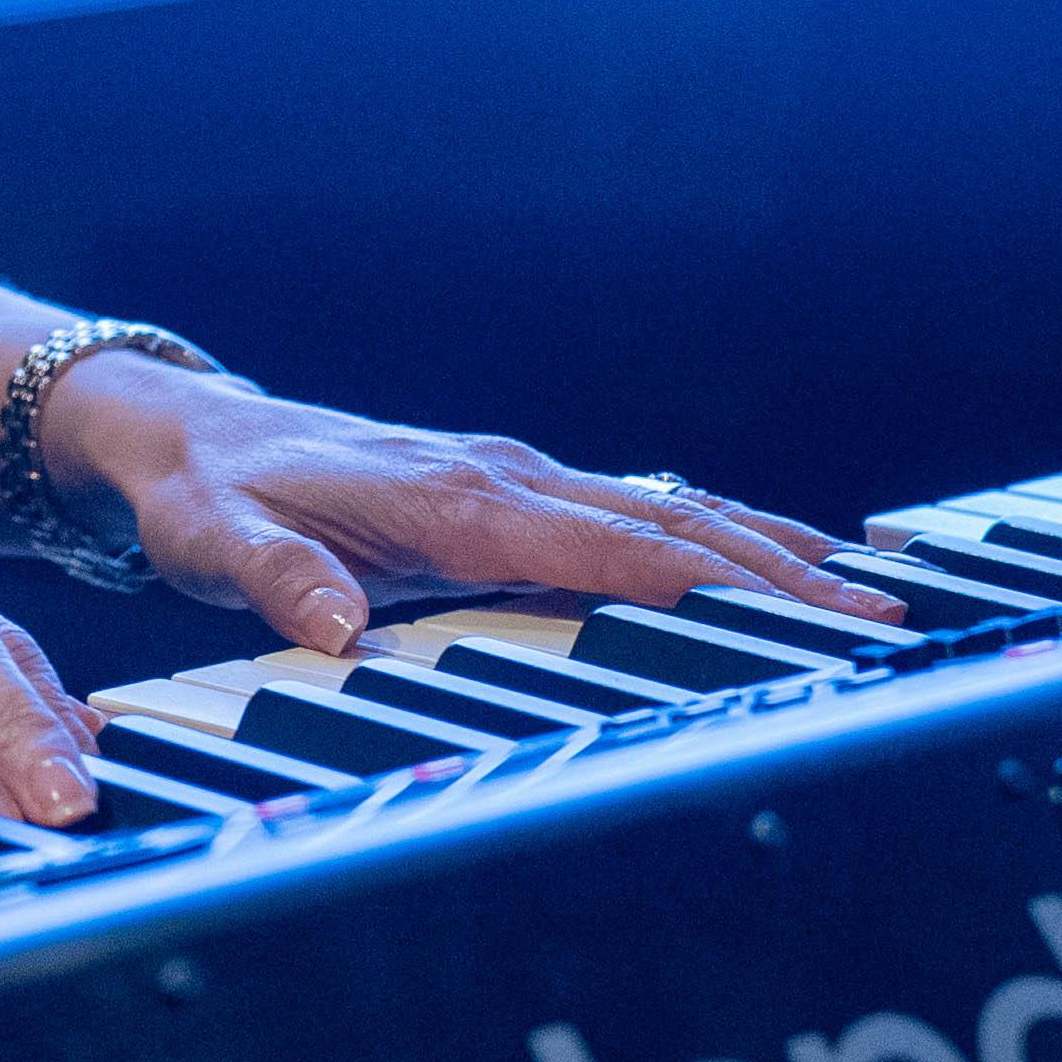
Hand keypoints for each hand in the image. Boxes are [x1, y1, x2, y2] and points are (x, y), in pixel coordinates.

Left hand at [41, 359, 889, 653]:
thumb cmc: (204, 496)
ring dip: (761, 545)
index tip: (798, 608)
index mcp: (453, 498)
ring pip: (660, 508)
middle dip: (776, 568)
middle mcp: (499, 478)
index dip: (707, 580)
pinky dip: (707, 530)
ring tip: (865, 589)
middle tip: (882, 615)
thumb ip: (278, 582)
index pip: (606, 545)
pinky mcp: (504, 493)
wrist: (179, 434)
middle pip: (663, 523)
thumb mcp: (216, 544)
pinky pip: (626, 510)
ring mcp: (509, 480)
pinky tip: (764, 557)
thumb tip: (334, 627)